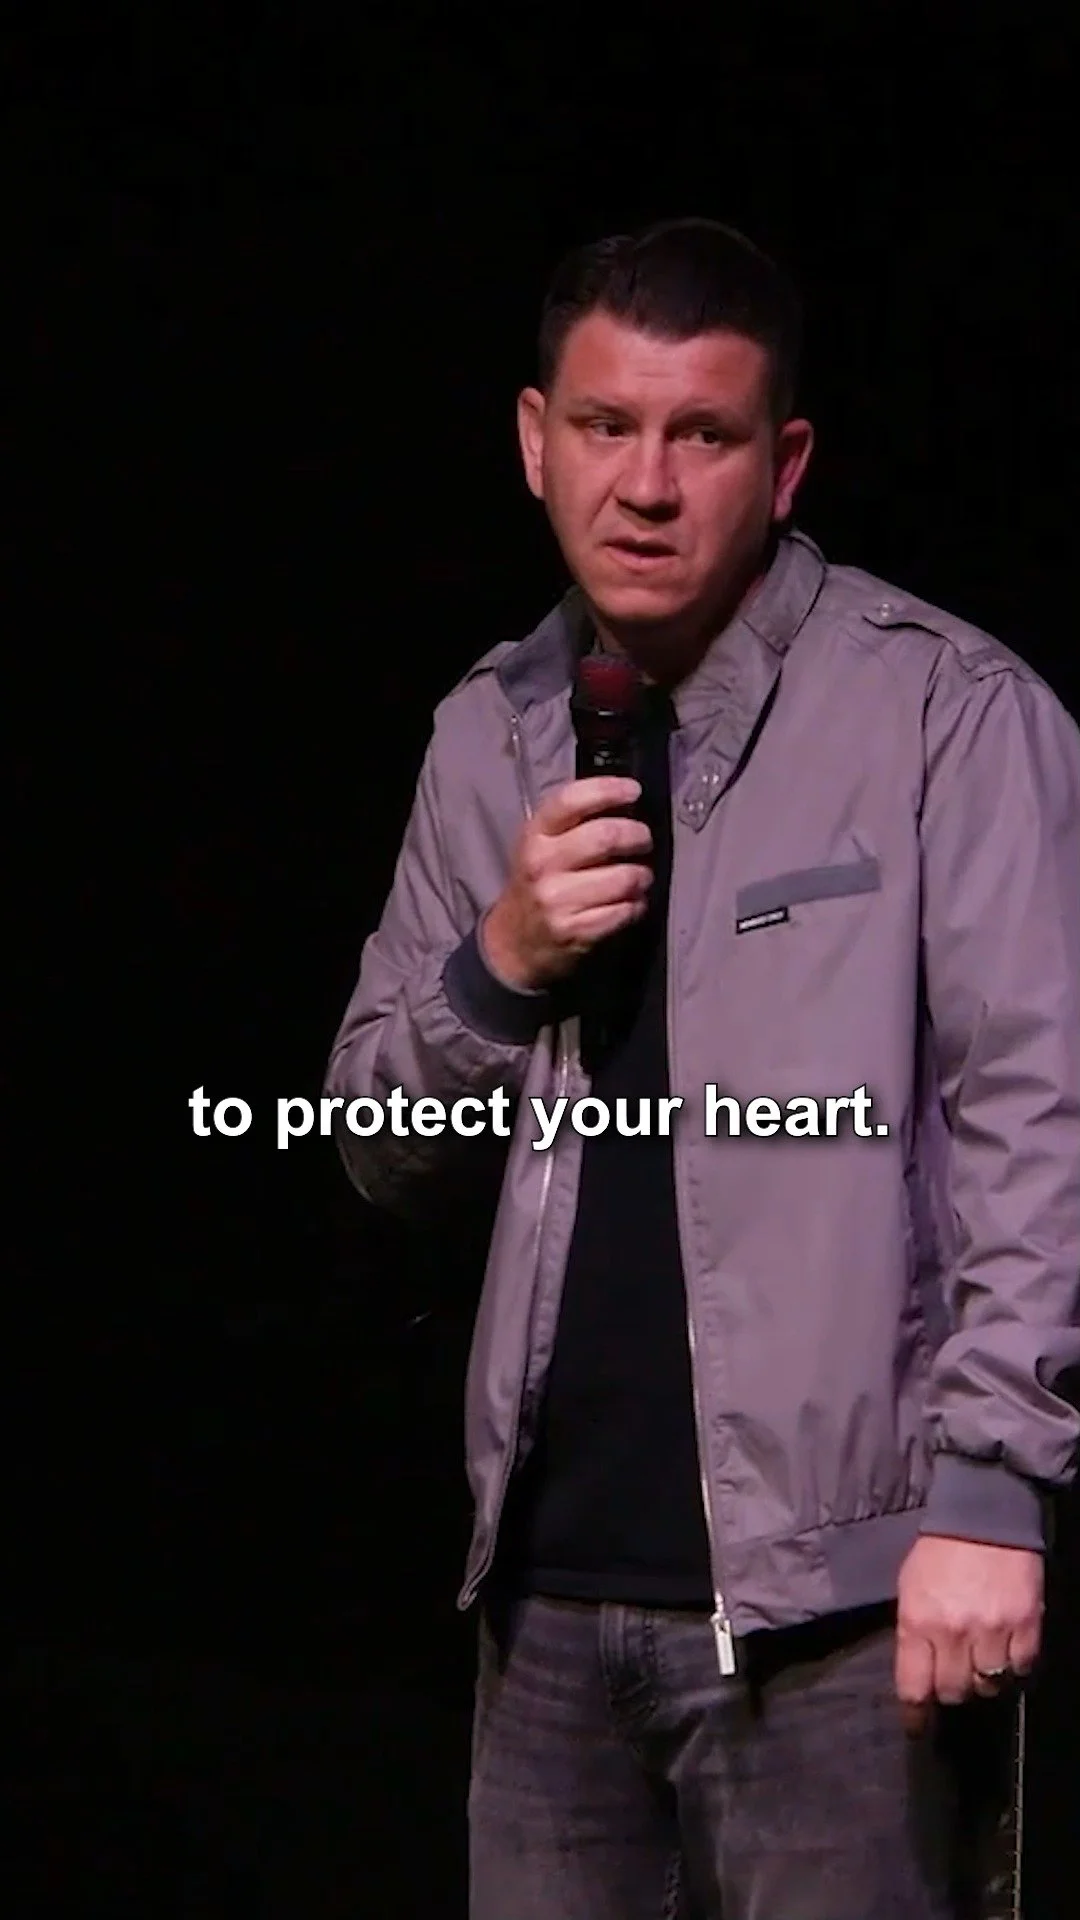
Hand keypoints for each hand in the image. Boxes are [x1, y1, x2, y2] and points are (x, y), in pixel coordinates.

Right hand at [481, 776, 652, 989]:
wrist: (514, 941)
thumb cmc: (536, 884)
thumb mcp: (540, 845)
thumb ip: (573, 822)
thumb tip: (624, 802)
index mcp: (534, 835)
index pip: (571, 800)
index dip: (608, 790)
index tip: (633, 792)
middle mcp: (542, 864)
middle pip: (606, 836)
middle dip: (637, 836)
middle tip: (644, 841)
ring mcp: (557, 900)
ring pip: (624, 877)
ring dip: (642, 875)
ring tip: (640, 877)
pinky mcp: (575, 931)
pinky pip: (625, 911)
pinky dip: (637, 905)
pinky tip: (631, 903)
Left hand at [895, 1534, 1043, 1734]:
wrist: (984, 1514)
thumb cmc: (940, 1550)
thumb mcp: (909, 1586)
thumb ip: (912, 1632)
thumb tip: (918, 1674)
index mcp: (917, 1620)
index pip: (914, 1686)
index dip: (916, 1714)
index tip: (917, 1726)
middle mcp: (954, 1631)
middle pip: (954, 1693)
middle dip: (951, 1690)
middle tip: (953, 1675)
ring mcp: (993, 1629)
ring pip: (989, 1686)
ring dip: (983, 1678)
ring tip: (981, 1658)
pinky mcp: (1026, 1624)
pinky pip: (1021, 1668)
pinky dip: (1013, 1665)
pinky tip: (1005, 1648)